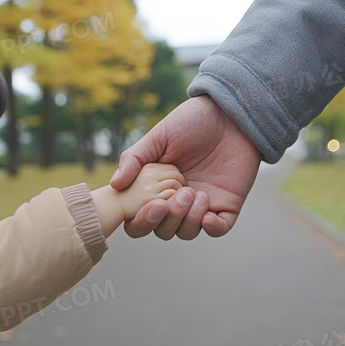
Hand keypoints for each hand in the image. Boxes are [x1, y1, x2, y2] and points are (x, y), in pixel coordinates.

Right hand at [110, 95, 261, 239]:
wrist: (229, 113)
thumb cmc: (191, 121)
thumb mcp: (159, 137)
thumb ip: (135, 159)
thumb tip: (115, 185)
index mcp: (156, 188)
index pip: (140, 219)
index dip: (141, 222)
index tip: (152, 205)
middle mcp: (177, 201)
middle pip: (163, 230)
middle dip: (166, 220)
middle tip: (173, 197)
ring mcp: (202, 204)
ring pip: (187, 232)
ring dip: (187, 220)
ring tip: (193, 192)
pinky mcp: (227, 204)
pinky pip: (218, 229)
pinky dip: (211, 228)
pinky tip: (207, 214)